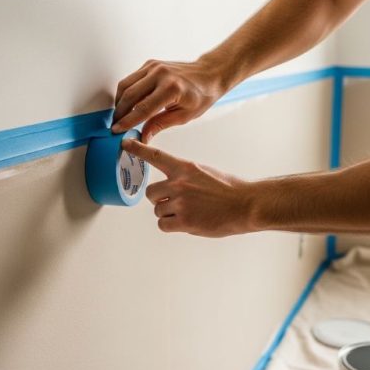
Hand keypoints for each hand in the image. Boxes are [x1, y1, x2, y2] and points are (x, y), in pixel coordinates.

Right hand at [112, 59, 226, 141]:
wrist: (208, 75)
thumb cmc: (201, 95)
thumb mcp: (184, 116)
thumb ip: (160, 125)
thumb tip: (143, 137)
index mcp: (171, 89)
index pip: (142, 108)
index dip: (127, 121)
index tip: (117, 130)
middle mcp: (160, 74)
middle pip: (129, 95)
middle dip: (119, 113)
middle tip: (115, 125)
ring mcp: (154, 67)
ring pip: (126, 85)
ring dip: (119, 101)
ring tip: (120, 116)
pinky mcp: (150, 64)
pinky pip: (131, 79)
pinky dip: (126, 92)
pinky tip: (128, 103)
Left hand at [122, 139, 256, 236]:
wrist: (245, 204)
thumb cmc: (229, 189)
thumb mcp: (204, 172)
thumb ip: (185, 177)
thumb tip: (173, 188)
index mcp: (185, 168)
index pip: (155, 156)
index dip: (137, 149)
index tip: (124, 144)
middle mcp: (179, 183)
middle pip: (150, 193)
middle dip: (159, 199)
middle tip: (175, 203)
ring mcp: (180, 203)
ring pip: (157, 210)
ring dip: (168, 214)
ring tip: (188, 214)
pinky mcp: (184, 221)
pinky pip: (163, 225)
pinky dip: (172, 226)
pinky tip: (187, 223)